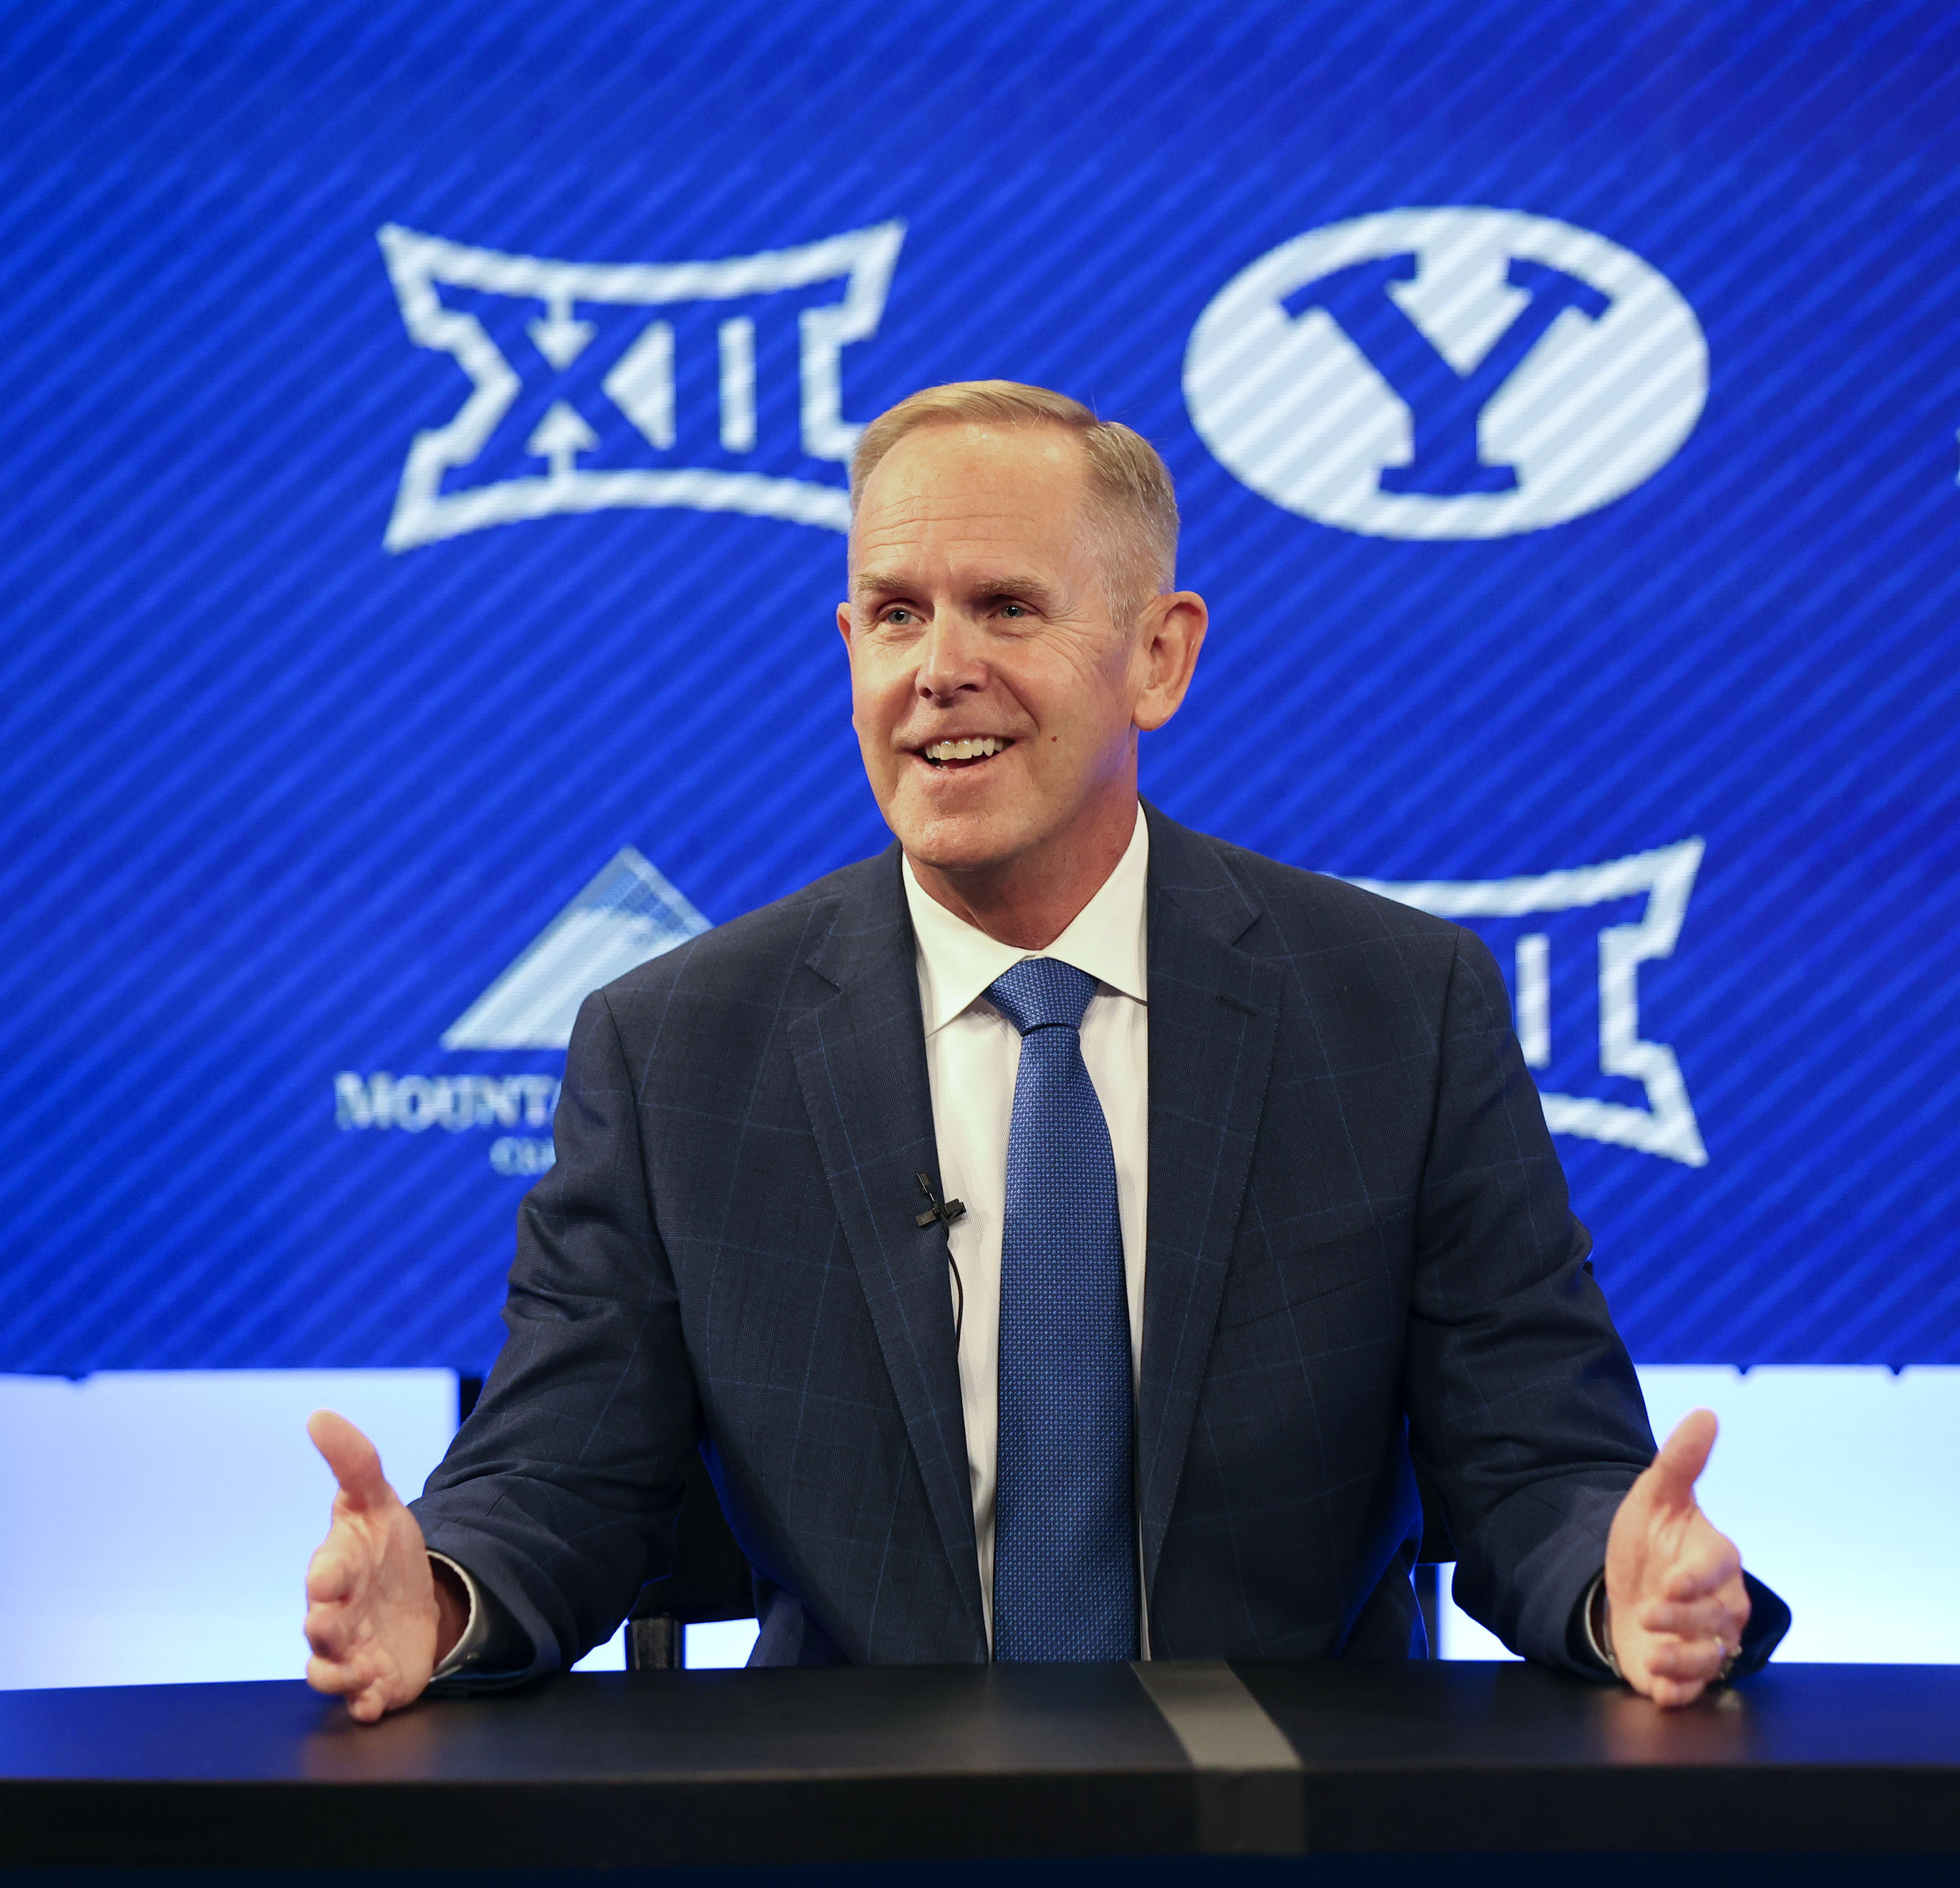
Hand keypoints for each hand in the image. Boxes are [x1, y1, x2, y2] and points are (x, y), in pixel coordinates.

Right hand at [303, 1410, 463, 1720]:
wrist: (412, 1593)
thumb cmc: (381, 1545)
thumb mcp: (377, 1498)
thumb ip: (354, 1460)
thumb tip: (320, 1415)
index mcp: (337, 1569)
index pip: (324, 1573)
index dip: (325, 1577)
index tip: (329, 1578)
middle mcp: (337, 1615)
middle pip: (322, 1629)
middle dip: (326, 1629)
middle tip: (331, 1625)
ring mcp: (353, 1652)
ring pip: (332, 1673)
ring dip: (341, 1675)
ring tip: (359, 1673)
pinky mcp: (376, 1681)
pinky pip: (363, 1701)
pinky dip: (366, 1704)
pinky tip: (375, 1701)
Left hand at [1603, 1408, 1750, 1707]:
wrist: (1623, 1586)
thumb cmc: (1647, 1539)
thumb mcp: (1654, 1496)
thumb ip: (1680, 1460)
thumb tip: (1706, 1413)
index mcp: (1716, 1559)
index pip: (1716, 1568)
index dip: (1695, 1578)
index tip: (1669, 1583)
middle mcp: (1721, 1604)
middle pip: (1716, 1618)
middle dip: (1683, 1619)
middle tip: (1649, 1613)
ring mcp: (1706, 1641)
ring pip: (1710, 1658)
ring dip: (1683, 1661)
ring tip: (1654, 1654)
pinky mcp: (1688, 1672)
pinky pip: (1695, 1688)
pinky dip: (1679, 1692)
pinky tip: (1661, 1689)